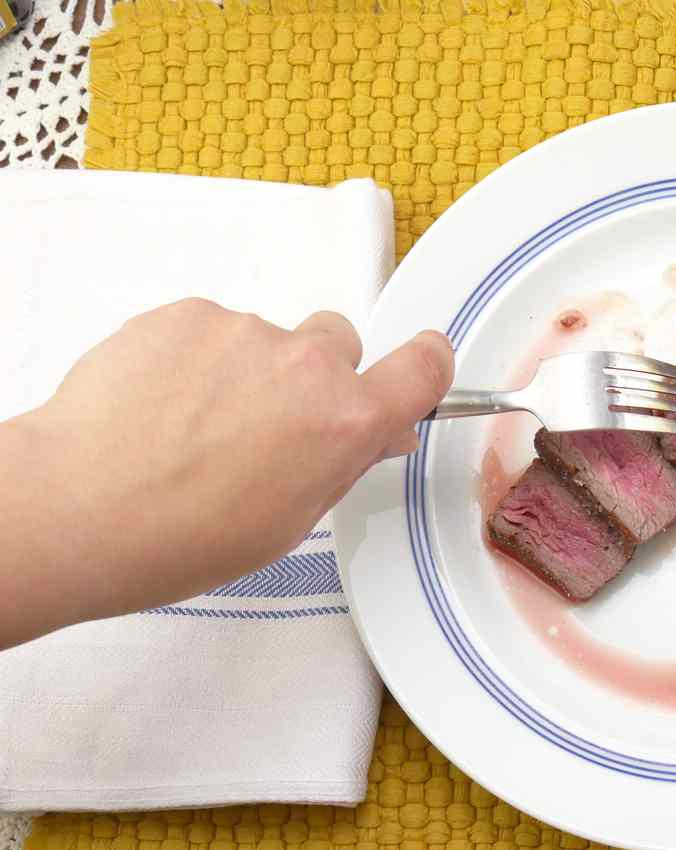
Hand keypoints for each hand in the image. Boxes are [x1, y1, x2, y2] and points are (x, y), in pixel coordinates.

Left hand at [0, 298, 453, 647]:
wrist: (76, 508)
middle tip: (269, 425)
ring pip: (267, 339)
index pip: (425, 365)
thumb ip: (339, 462)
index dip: (425, 366)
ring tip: (193, 428)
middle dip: (315, 376)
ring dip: (245, 371)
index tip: (416, 370)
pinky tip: (161, 408)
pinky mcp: (185, 314)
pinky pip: (210, 329)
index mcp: (346, 421)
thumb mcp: (288, 520)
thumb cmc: (179, 535)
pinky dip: (193, 359)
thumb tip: (371, 433)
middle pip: (338, 344)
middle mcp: (307, 364)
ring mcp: (244, 332)